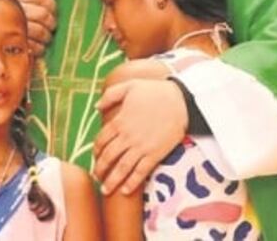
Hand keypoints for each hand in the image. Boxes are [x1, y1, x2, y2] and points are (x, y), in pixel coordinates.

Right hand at [13, 0, 56, 56]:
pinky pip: (33, 46)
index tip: (52, 10)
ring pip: (40, 30)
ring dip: (46, 36)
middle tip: (50, 27)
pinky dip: (38, 48)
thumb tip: (47, 5)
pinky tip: (36, 48)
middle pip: (43, 14)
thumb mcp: (3, 2)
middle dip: (50, 22)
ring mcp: (14, 26)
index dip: (50, 4)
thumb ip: (23, 0)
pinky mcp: (15, 42)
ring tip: (44, 40)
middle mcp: (15, 10)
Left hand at [93, 79, 187, 195]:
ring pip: (122, 168)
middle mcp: (128, 137)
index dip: (96, 150)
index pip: (101, 140)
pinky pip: (141, 172)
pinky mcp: (155, 154)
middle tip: (97, 176)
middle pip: (108, 157)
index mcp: (120, 121)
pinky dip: (132, 183)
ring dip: (112, 181)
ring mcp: (141, 147)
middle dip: (100, 169)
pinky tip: (126, 191)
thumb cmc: (155, 92)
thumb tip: (96, 107)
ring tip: (106, 190)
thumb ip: (110, 95)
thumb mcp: (129, 86)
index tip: (95, 156)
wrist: (181, 101)